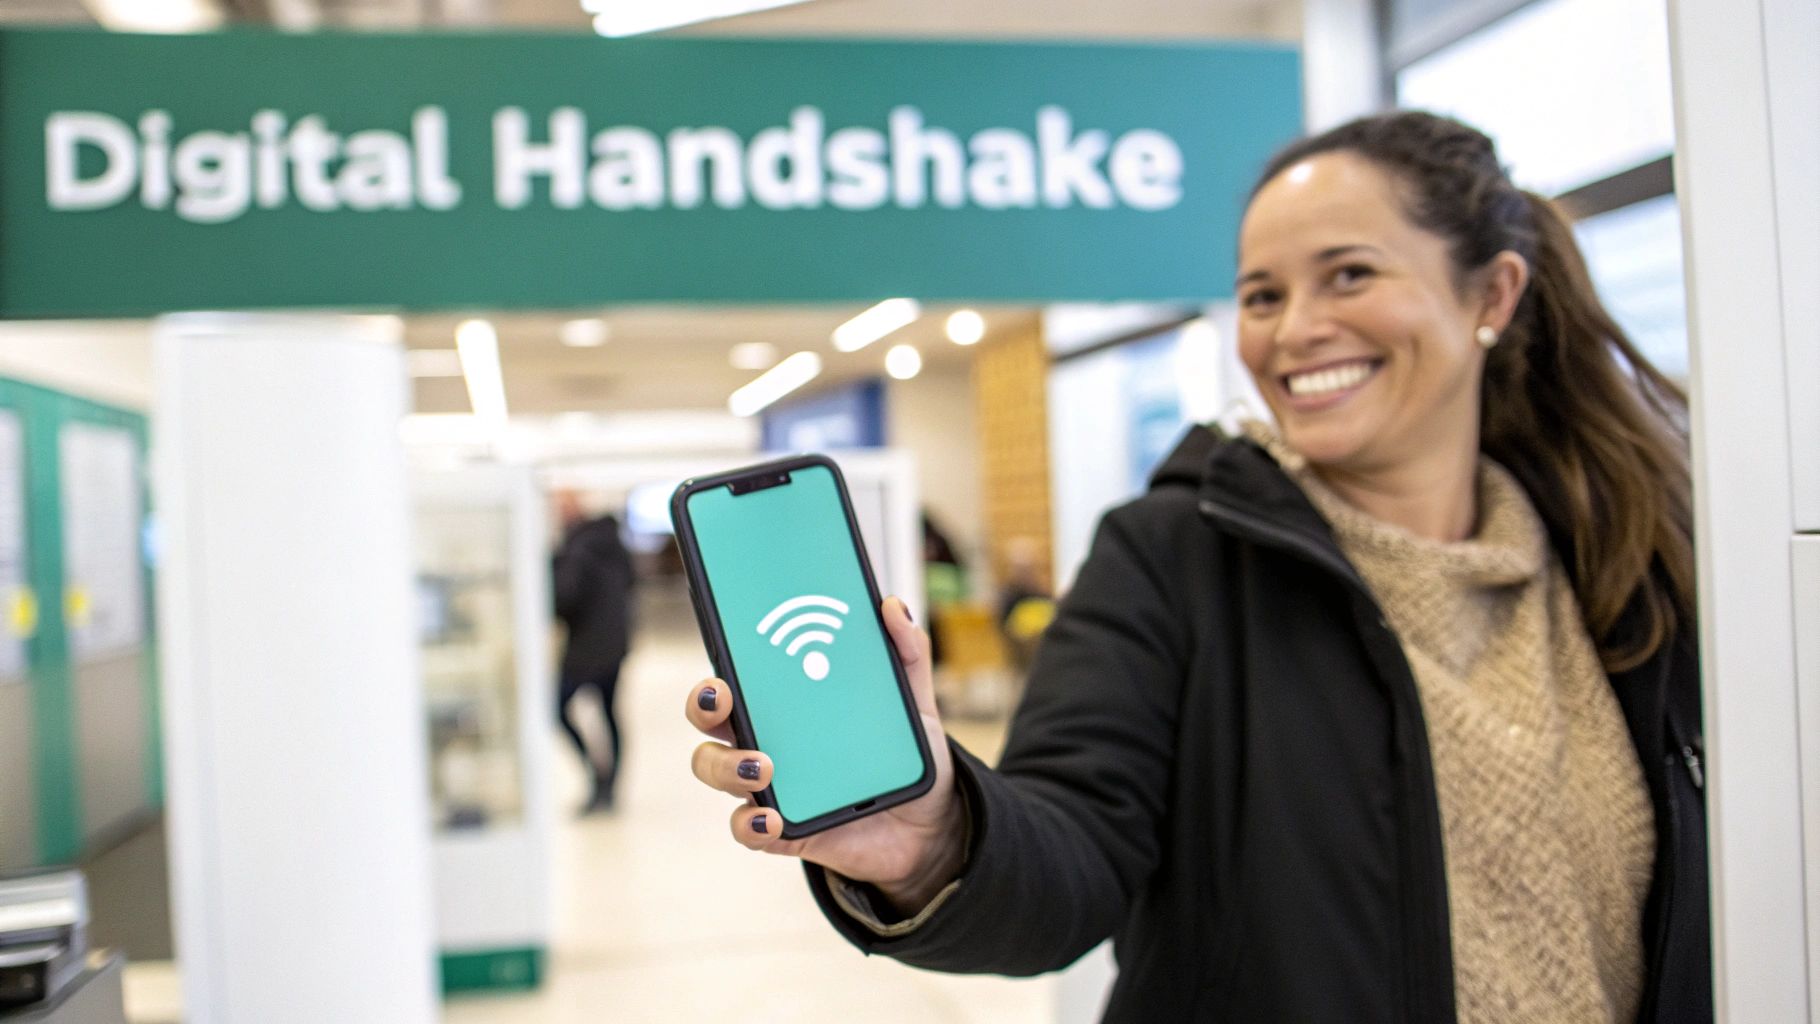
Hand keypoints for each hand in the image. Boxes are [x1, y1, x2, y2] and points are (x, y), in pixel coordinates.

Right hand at [685, 596, 965, 914]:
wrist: (928, 824)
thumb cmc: (903, 754)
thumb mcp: (913, 701)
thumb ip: (906, 653)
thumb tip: (891, 606)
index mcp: (788, 701)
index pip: (740, 670)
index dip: (721, 652)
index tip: (725, 639)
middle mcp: (767, 737)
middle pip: (711, 717)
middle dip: (704, 703)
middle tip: (725, 697)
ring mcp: (770, 785)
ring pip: (716, 769)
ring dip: (726, 765)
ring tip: (763, 766)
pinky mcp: (783, 830)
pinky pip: (748, 829)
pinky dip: (751, 825)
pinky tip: (772, 819)